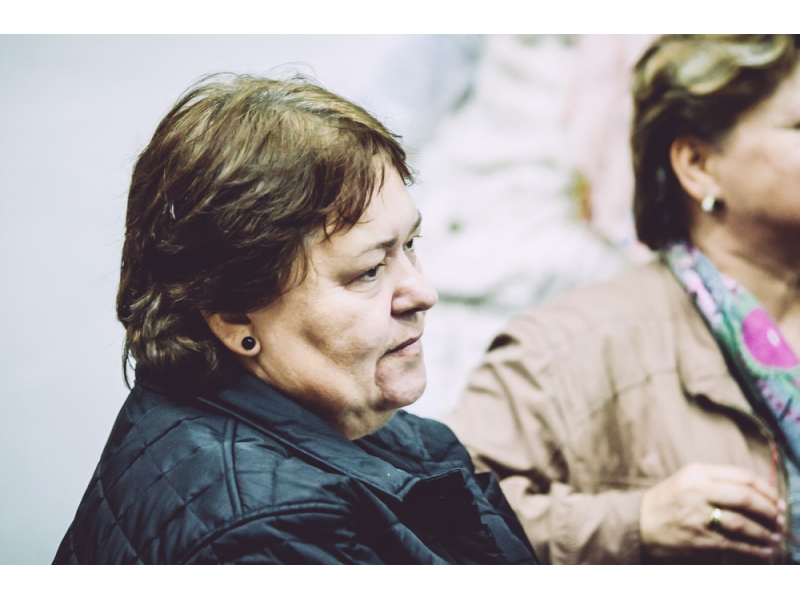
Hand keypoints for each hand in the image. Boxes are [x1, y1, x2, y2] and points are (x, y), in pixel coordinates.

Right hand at [639, 463, 786, 559]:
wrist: (637, 523)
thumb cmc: (666, 501)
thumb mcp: (687, 480)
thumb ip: (716, 481)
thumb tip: (756, 493)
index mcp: (697, 473)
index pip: (742, 476)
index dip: (766, 489)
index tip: (776, 500)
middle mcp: (698, 491)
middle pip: (746, 498)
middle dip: (769, 510)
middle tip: (779, 519)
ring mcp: (697, 515)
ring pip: (743, 523)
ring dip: (764, 533)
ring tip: (773, 538)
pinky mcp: (698, 538)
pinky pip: (734, 544)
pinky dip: (753, 550)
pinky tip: (762, 552)